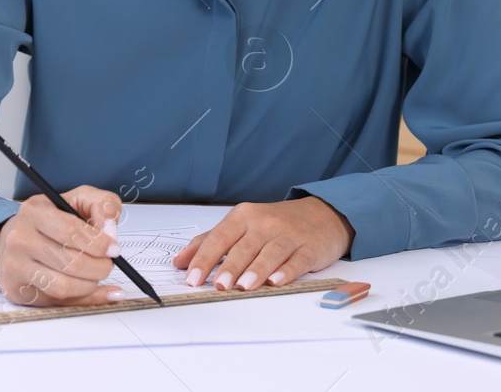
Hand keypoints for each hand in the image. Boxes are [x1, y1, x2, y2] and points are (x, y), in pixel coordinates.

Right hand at [0, 186, 123, 306]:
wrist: (14, 238)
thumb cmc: (50, 220)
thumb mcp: (78, 200)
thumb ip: (102, 205)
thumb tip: (110, 229)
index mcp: (34, 211)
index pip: (71, 231)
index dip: (99, 243)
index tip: (114, 249)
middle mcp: (20, 238)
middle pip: (70, 262)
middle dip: (99, 267)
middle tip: (108, 265)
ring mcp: (15, 266)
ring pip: (63, 286)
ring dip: (91, 285)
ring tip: (97, 276)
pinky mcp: (17, 290)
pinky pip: (57, 302)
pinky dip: (84, 300)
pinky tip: (97, 292)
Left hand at [172, 197, 353, 290]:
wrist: (321, 214)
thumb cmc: (274, 224)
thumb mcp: (241, 226)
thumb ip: (210, 242)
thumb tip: (179, 261)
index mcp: (244, 216)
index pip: (220, 237)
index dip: (205, 258)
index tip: (193, 277)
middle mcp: (265, 223)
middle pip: (245, 246)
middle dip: (230, 266)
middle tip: (219, 285)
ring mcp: (289, 234)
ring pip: (271, 252)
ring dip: (257, 269)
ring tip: (244, 286)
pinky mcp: (310, 247)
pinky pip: (298, 259)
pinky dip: (287, 271)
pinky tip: (276, 281)